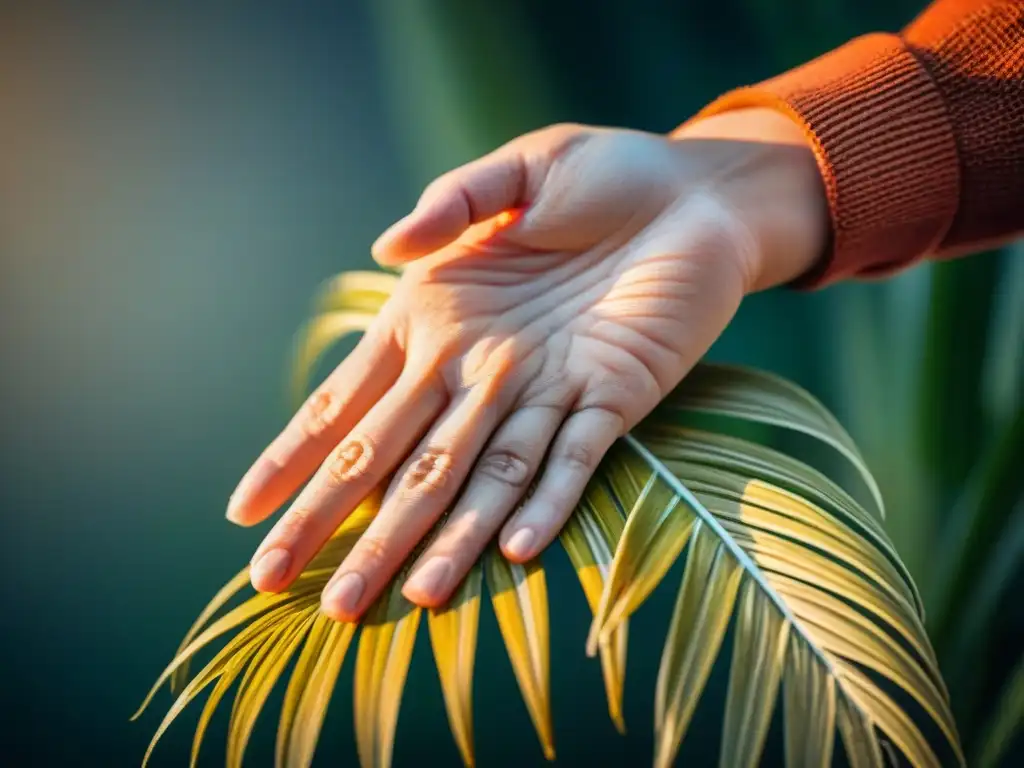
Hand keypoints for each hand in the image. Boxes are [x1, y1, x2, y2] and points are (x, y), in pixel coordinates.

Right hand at [226, 108, 828, 620]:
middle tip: (282, 585)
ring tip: (398, 601)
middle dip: (340, 524)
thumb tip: (384, 245)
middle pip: (399, 459)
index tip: (244, 512)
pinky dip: (551, 503)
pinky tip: (516, 553)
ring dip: (441, 539)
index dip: (297, 455)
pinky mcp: (616, 394)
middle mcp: (480, 368)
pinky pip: (577, 457)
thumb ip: (451, 206)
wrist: (694, 190)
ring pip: (481, 478)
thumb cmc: (601, 174)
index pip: (351, 401)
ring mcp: (546, 388)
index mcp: (439, 317)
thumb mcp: (518, 171)